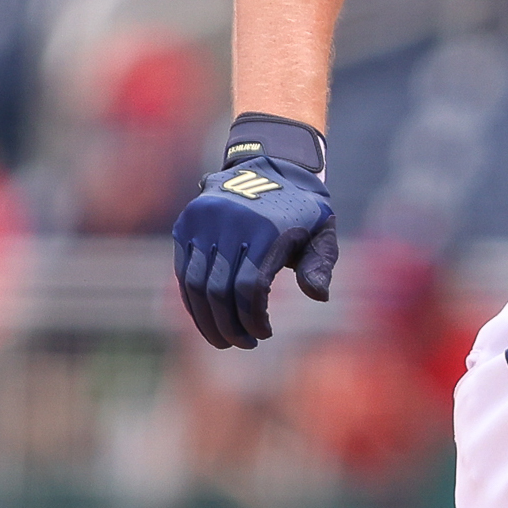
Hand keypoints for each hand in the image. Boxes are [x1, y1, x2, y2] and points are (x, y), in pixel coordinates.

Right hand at [172, 115, 337, 348]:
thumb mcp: (323, 233)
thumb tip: (317, 296)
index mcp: (266, 228)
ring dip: (207, 319)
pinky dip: (192, 300)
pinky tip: (207, 318)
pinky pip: (184, 270)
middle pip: (219, 290)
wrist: (275, 164)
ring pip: (195, 284)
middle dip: (229, 326)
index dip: (253, 318)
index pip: (250, 287)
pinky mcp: (188, 223)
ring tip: (223, 338)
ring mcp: (205, 221)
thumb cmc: (303, 211)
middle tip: (242, 344)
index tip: (264, 335)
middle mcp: (231, 222)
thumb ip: (320, 265)